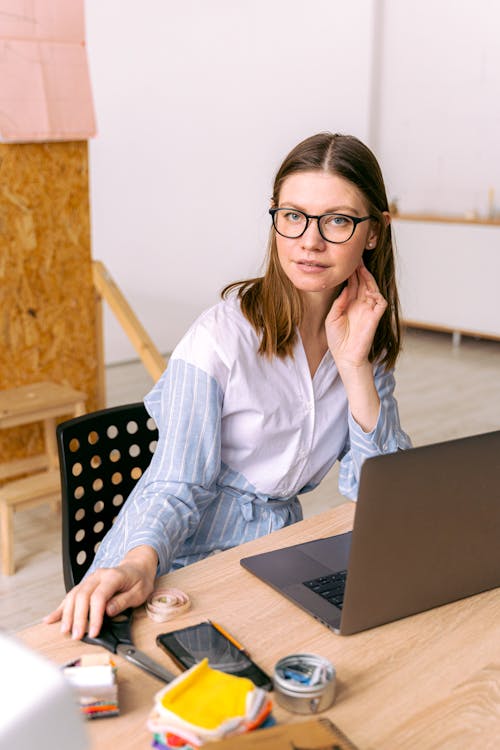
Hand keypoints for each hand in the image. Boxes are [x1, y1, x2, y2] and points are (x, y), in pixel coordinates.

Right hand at [43, 546, 157, 639]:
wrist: (137, 566)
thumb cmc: (140, 579)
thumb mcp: (139, 592)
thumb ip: (123, 601)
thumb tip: (108, 611)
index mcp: (113, 576)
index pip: (99, 597)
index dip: (94, 616)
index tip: (93, 632)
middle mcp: (98, 576)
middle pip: (82, 596)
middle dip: (78, 618)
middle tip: (76, 635)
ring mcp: (90, 579)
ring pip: (73, 595)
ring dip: (67, 614)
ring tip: (65, 630)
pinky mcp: (86, 584)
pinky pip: (71, 595)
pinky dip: (60, 608)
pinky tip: (51, 619)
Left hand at [325, 263, 386, 369]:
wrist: (345, 357)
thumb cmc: (337, 340)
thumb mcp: (332, 317)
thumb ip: (339, 302)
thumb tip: (346, 288)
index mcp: (350, 304)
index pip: (353, 284)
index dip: (351, 273)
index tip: (348, 262)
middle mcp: (361, 305)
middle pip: (363, 283)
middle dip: (360, 270)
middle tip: (356, 258)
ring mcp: (369, 310)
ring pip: (372, 288)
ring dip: (368, 278)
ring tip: (361, 267)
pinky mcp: (376, 317)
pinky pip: (380, 302)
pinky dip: (376, 294)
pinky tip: (368, 288)